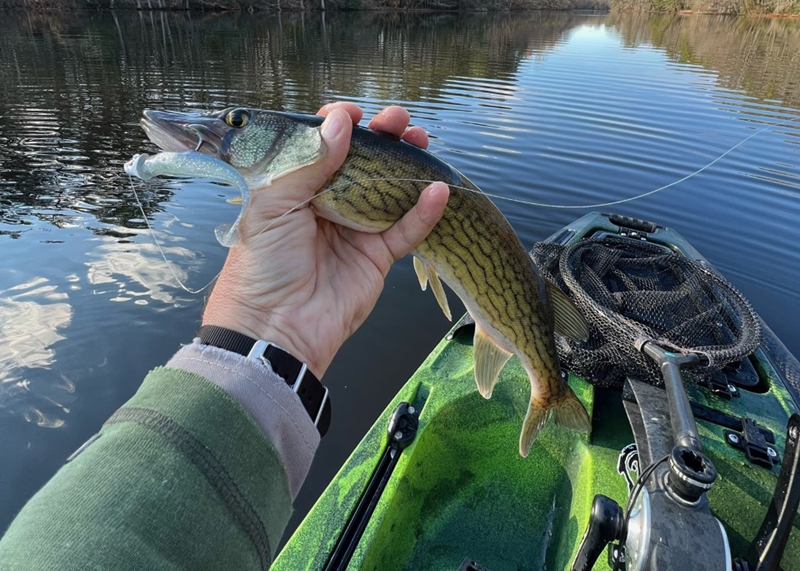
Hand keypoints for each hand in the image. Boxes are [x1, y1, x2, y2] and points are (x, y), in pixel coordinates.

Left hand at [202, 102, 448, 376]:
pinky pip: (405, 230)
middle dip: (382, 138)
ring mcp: (355, 231)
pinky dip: (424, 212)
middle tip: (399, 120)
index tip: (354, 114)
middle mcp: (327, 205)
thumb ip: (308, 162)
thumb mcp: (272, 205)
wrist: (276, 328)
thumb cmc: (263, 264)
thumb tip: (341, 121)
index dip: (339, 127)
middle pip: (362, 163)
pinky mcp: (377, 257)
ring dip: (408, 165)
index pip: (321, 147)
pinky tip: (437, 190)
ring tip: (421, 139)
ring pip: (389, 190)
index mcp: (294, 189)